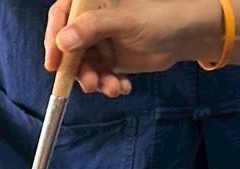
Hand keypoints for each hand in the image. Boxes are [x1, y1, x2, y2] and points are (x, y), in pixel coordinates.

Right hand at [43, 0, 224, 96]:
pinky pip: (97, 76)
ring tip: (111, 88)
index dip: (53, 39)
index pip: (61, 16)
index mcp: (92, 3)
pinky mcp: (107, 60)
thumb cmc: (160, 18)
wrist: (186, 37)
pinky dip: (107, 85)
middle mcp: (90, 23)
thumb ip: (93, 28)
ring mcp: (98, 42)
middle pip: (68, 48)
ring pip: (82, 66)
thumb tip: (63, 41)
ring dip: (94, 81)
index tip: (54, 64)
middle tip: (90, 84)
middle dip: (78, 70)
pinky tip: (122, 87)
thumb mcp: (125, 21)